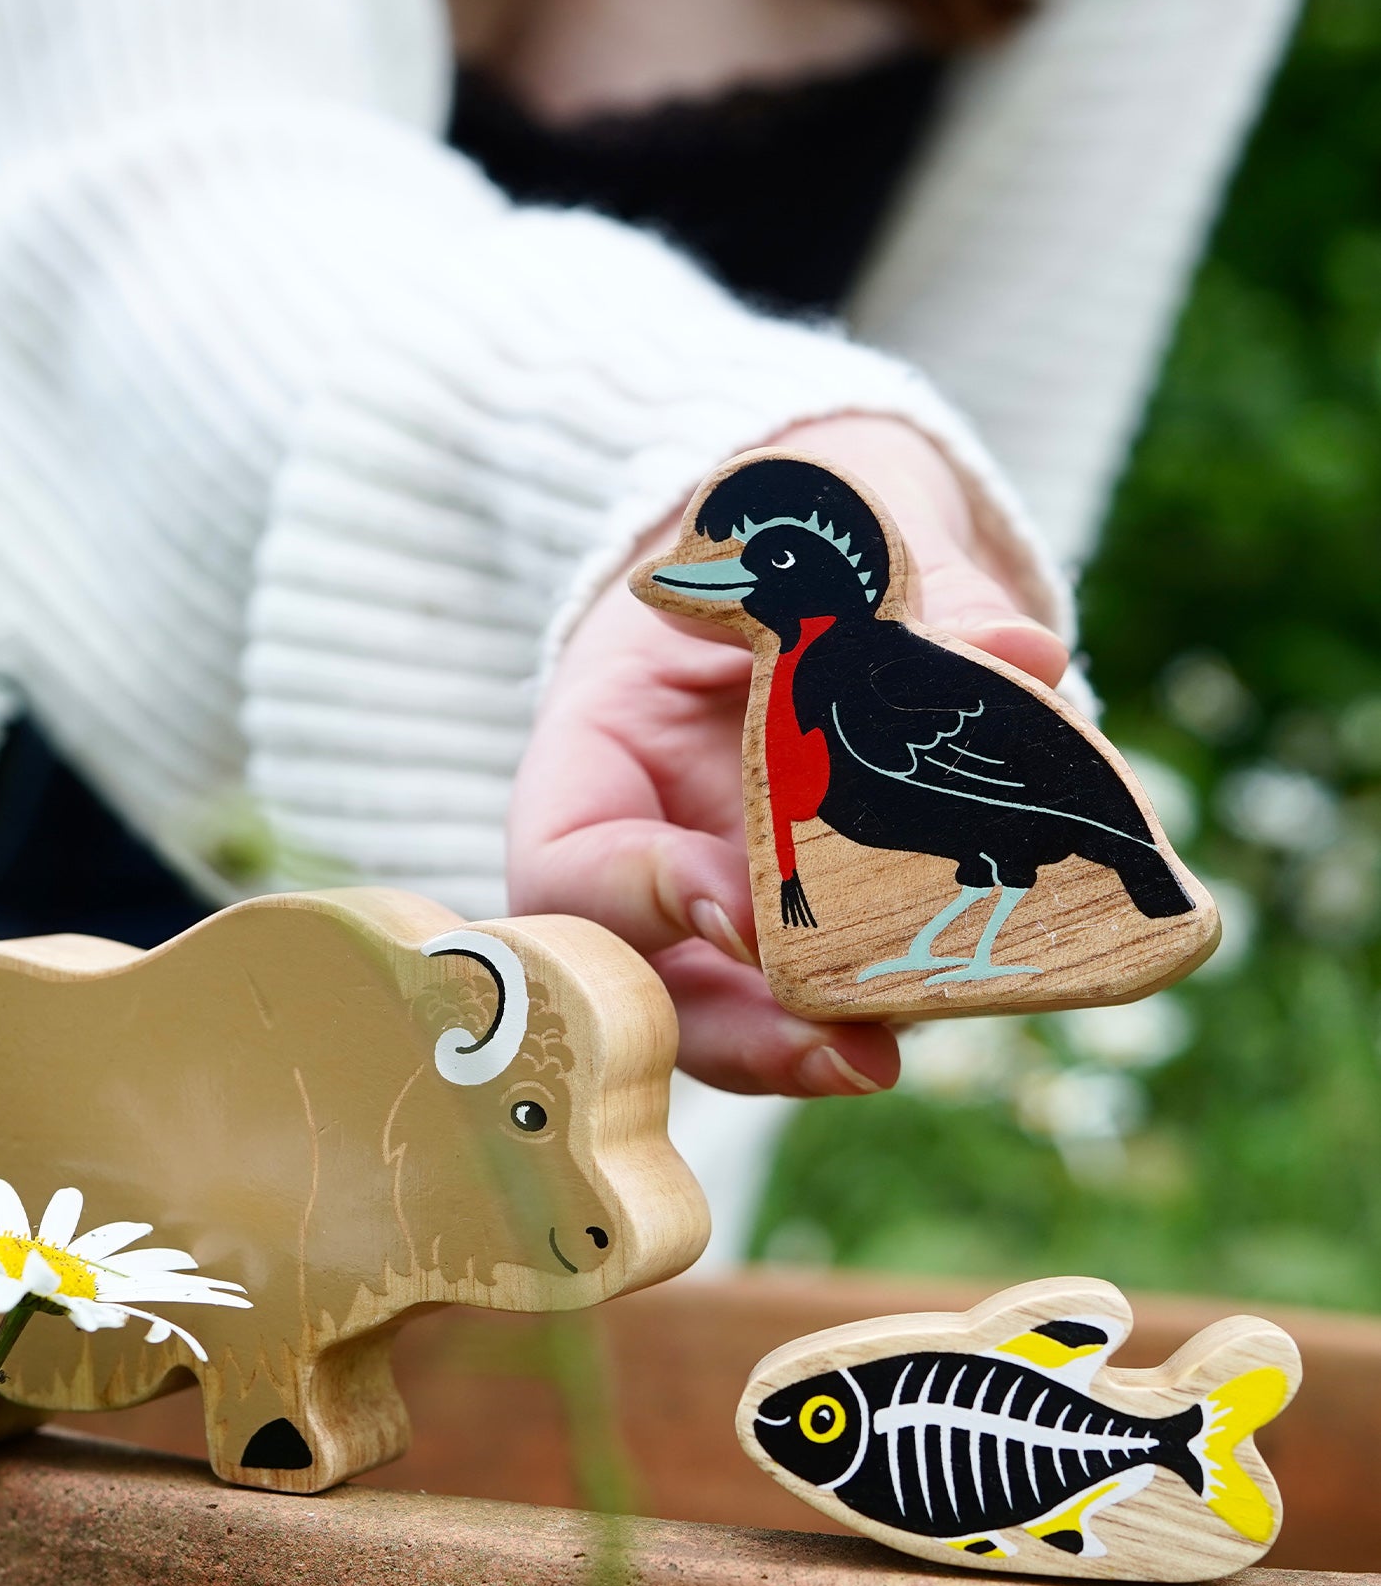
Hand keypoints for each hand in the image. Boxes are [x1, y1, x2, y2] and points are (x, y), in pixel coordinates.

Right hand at [506, 412, 1068, 1095]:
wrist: (830, 553)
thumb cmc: (789, 531)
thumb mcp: (830, 538)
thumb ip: (909, 595)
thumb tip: (1017, 651)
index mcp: (599, 752)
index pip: (570, 862)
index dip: (638, 899)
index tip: (741, 908)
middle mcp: (647, 849)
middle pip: (643, 982)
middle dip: (736, 1032)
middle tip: (846, 1051)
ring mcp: (721, 898)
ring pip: (726, 1012)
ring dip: (800, 1047)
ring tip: (889, 1053)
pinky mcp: (806, 921)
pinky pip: (821, 985)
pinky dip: (877, 1000)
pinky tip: (958, 994)